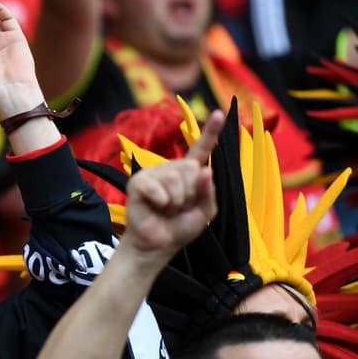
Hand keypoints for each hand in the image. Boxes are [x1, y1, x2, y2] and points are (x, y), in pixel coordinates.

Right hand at [121, 110, 223, 259]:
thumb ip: (208, 191)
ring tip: (168, 209)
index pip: (201, 150)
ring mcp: (154, 173)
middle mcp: (171, 168)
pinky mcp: (139, 182)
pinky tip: (155, 207)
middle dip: (190, 194)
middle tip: (179, 207)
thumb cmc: (180, 227)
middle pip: (191, 169)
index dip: (210, 131)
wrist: (158, 245)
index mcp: (188, 173)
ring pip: (176, 179)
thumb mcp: (205, 211)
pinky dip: (162, 202)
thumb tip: (205, 170)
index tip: (218, 113)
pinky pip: (158, 188)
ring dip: (176, 201)